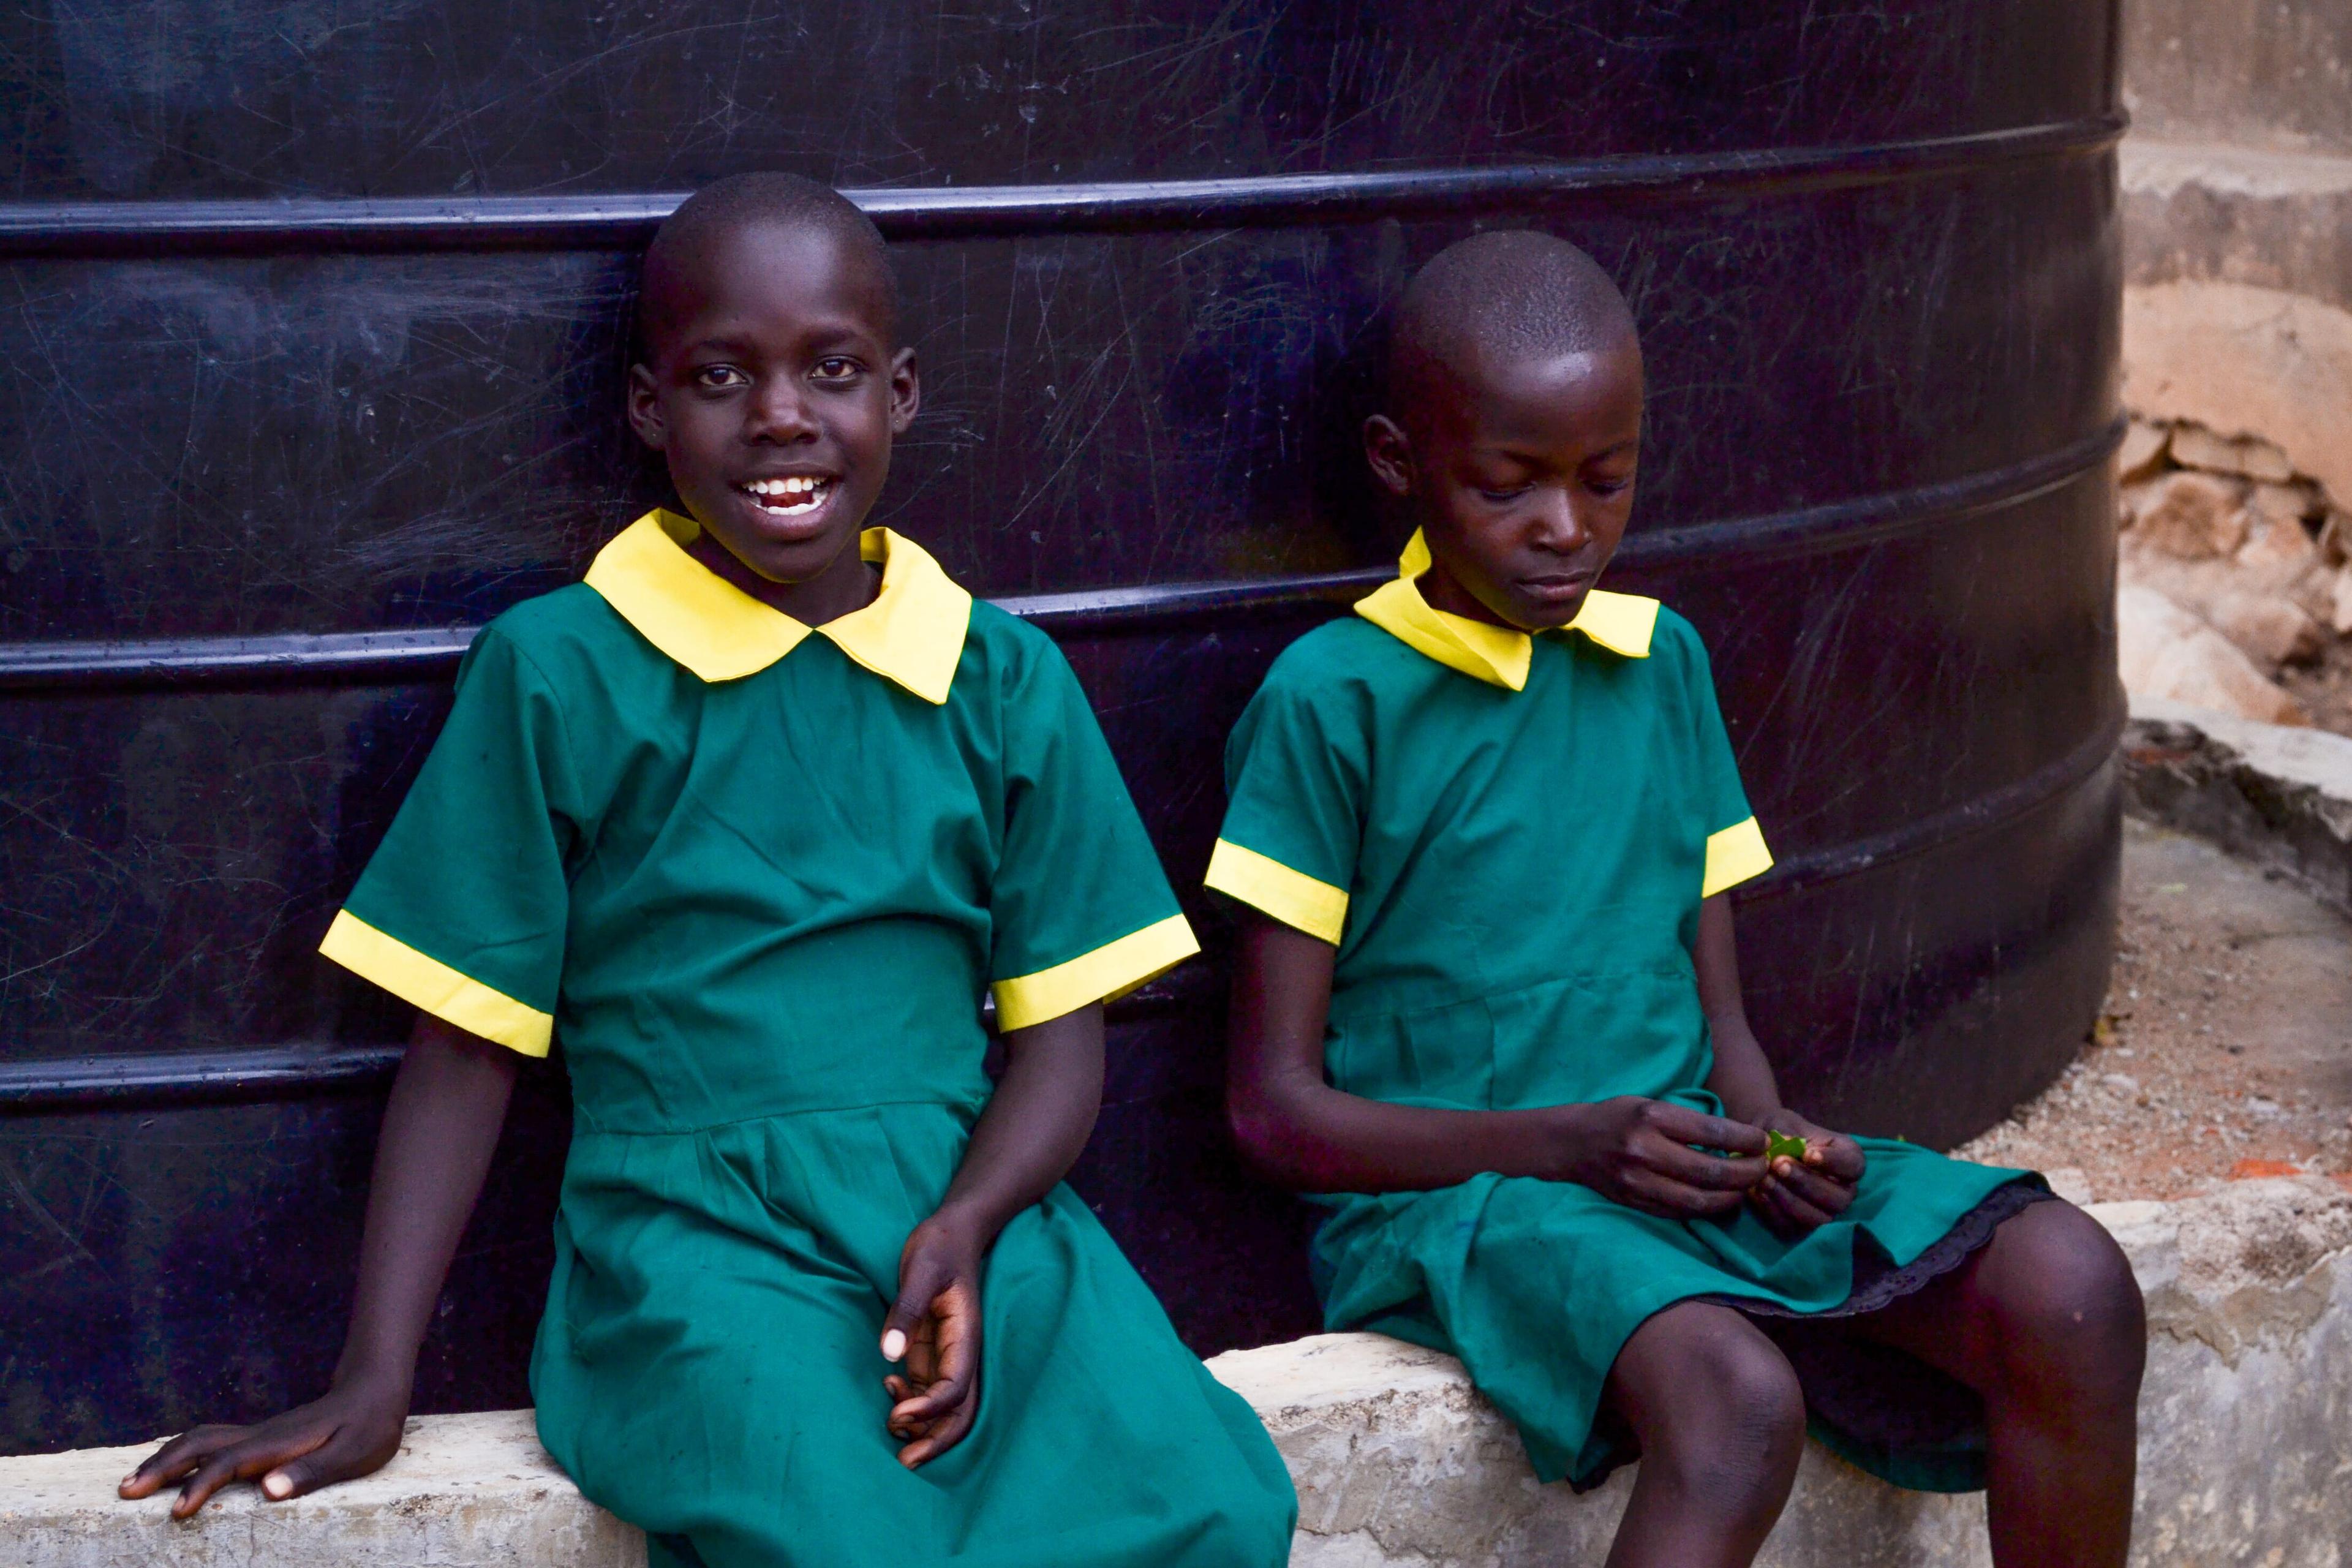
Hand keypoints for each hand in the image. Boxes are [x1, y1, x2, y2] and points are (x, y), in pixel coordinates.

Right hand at [116, 1372, 410, 1518]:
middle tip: (124, 1491)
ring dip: (165, 1459)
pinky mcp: (262, 1437)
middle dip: (160, 1468)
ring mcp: (259, 1434)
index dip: (201, 1487)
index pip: (228, 1465)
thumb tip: (267, 1490)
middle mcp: (260, 1436)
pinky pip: (211, 1442)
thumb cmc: (369, 1426)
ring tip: (132, 1482)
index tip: (177, 1512)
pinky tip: (172, 1466)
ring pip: (200, 1440)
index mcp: (278, 1445)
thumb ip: (311, 1471)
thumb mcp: (352, 1453)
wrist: (374, 1388)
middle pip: (199, 1446)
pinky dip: (182, 1452)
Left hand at [879, 1210, 985, 1468]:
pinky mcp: (932, 1353)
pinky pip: (928, 1392)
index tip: (898, 1411)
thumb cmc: (939, 1245)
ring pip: (944, 1408)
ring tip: (891, 1428)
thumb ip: (906, 1311)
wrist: (952, 1230)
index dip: (930, 1408)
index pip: (956, 1388)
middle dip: (936, 1440)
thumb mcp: (920, 1270)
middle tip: (905, 1461)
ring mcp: (948, 1356)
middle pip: (961, 1412)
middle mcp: (962, 1354)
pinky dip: (911, 1403)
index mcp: (966, 1336)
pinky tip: (889, 1390)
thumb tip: (889, 1355)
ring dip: (922, 1427)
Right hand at [1553, 1097, 1769, 1218]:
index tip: (1762, 1143)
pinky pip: (1681, 1212)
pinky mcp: (1636, 1202)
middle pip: (1711, 1172)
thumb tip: (1738, 1140)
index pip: (1713, 1133)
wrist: (1572, 1142)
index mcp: (1652, 1118)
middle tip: (1762, 1169)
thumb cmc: (1618, 1116)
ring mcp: (1639, 1181)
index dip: (1745, 1141)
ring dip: (1732, 1197)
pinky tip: (1720, 1199)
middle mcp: (1645, 1150)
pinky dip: (1707, 1208)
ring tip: (1747, 1188)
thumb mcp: (1651, 1104)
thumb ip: (1688, 1122)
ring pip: (1699, 1200)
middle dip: (1746, 1173)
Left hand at [1748, 1109, 1866, 1236]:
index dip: (1834, 1162)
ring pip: (1817, 1218)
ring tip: (1764, 1178)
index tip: (1808, 1154)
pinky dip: (1773, 1211)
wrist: (1759, 1148)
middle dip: (1806, 1182)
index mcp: (1848, 1160)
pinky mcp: (1801, 1227)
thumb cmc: (1780, 1132)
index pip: (1854, 1166)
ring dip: (1789, 1199)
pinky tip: (1756, 1192)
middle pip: (1838, 1199)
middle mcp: (1843, 1191)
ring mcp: (1824, 1212)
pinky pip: (1791, 1228)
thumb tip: (1788, 1146)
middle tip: (1778, 1164)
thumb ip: (1790, 1134)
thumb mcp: (1784, 1123)